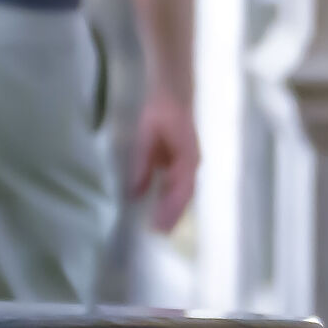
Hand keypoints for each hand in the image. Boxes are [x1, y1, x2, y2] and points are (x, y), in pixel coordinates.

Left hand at [129, 94, 199, 231]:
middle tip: (160, 234)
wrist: (173, 93)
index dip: (170, 212)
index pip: (179, 193)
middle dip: (173, 215)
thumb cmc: (161, 113)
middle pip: (184, 197)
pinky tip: (161, 204)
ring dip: (174, 208)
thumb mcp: (147, 140)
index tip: (158, 227)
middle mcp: (192, 165)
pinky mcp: (184, 160)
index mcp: (186, 161)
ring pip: (183, 192)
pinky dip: (172, 196)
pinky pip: (179, 183)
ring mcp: (190, 163)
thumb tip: (135, 194)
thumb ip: (143, 167)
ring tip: (161, 225)